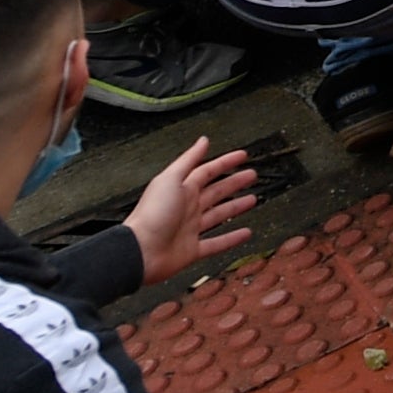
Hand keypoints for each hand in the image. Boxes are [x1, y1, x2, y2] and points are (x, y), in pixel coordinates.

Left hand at [125, 139, 257, 285]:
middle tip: (251, 175)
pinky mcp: (192, 249)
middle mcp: (187, 208)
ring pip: (218, 214)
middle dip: (234, 182)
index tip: (241, 156)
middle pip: (216, 191)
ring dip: (236, 206)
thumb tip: (202, 141)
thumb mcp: (170, 179)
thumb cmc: (151, 215)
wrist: (140, 251)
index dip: (225, 162)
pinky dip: (232, 238)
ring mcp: (190, 229)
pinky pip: (217, 243)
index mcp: (181, 189)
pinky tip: (245, 233)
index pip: (208, 171)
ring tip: (252, 199)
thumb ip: (188, 160)